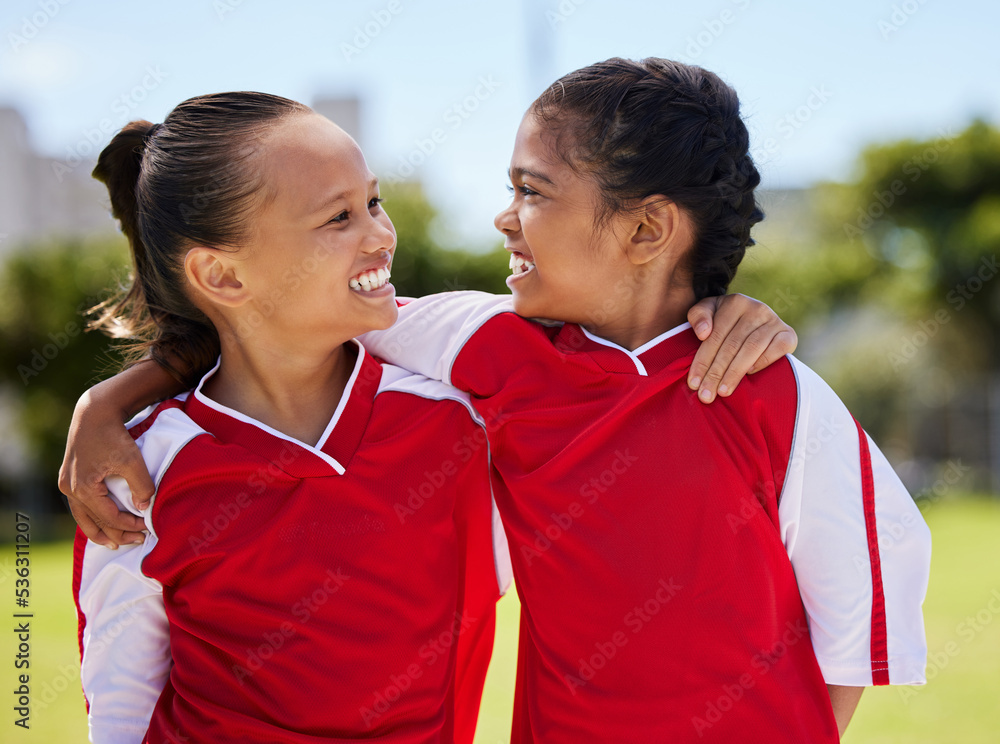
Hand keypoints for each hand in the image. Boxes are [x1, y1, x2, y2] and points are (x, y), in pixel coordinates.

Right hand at [58, 388, 152, 548]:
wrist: (94, 413)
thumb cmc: (113, 435)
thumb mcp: (132, 459)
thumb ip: (141, 485)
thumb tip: (144, 508)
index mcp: (83, 488)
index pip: (109, 517)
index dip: (129, 525)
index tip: (147, 528)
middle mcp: (70, 489)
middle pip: (94, 521)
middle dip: (116, 533)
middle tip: (136, 542)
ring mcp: (66, 483)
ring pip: (82, 516)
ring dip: (99, 530)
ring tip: (113, 544)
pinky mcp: (68, 477)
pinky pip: (79, 505)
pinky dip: (91, 516)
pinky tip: (100, 522)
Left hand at [686, 294, 797, 402]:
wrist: (755, 320)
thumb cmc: (725, 319)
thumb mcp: (709, 311)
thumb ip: (698, 315)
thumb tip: (703, 333)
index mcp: (735, 302)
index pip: (715, 336)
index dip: (702, 361)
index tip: (693, 383)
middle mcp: (757, 308)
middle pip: (732, 345)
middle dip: (716, 373)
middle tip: (706, 395)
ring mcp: (774, 320)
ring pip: (751, 349)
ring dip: (735, 373)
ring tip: (723, 392)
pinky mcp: (789, 334)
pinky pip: (777, 350)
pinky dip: (763, 362)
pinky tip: (749, 375)